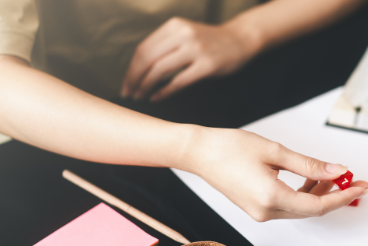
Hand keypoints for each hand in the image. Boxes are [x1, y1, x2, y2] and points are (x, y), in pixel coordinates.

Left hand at [121, 17, 258, 101]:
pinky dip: (164, 91)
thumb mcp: (185, 35)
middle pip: (147, 59)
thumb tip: (138, 70)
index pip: (143, 49)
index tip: (126, 84)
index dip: (131, 69)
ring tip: (141, 97)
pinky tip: (157, 97)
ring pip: (160, 70)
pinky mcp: (207, 65)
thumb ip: (165, 46)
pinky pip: (179, 81)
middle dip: (134, 79)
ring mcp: (195, 49)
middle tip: (129, 94)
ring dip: (146, 86)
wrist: (241, 40)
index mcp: (174, 26)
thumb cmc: (210, 43)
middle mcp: (183, 34)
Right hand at [182, 127, 367, 220]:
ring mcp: (260, 214)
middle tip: (354, 180)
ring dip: (319, 195)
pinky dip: (303, 195)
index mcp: (271, 197)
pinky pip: (288, 207)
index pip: (318, 205)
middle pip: (312, 211)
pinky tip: (311, 180)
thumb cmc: (231, 147)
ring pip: (301, 210)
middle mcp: (266, 212)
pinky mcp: (257, 209)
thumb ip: (309, 165)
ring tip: (332, 175)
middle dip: (335, 196)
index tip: (362, 186)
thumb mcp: (275, 152)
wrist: (199, 153)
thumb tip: (338, 172)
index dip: (343, 196)